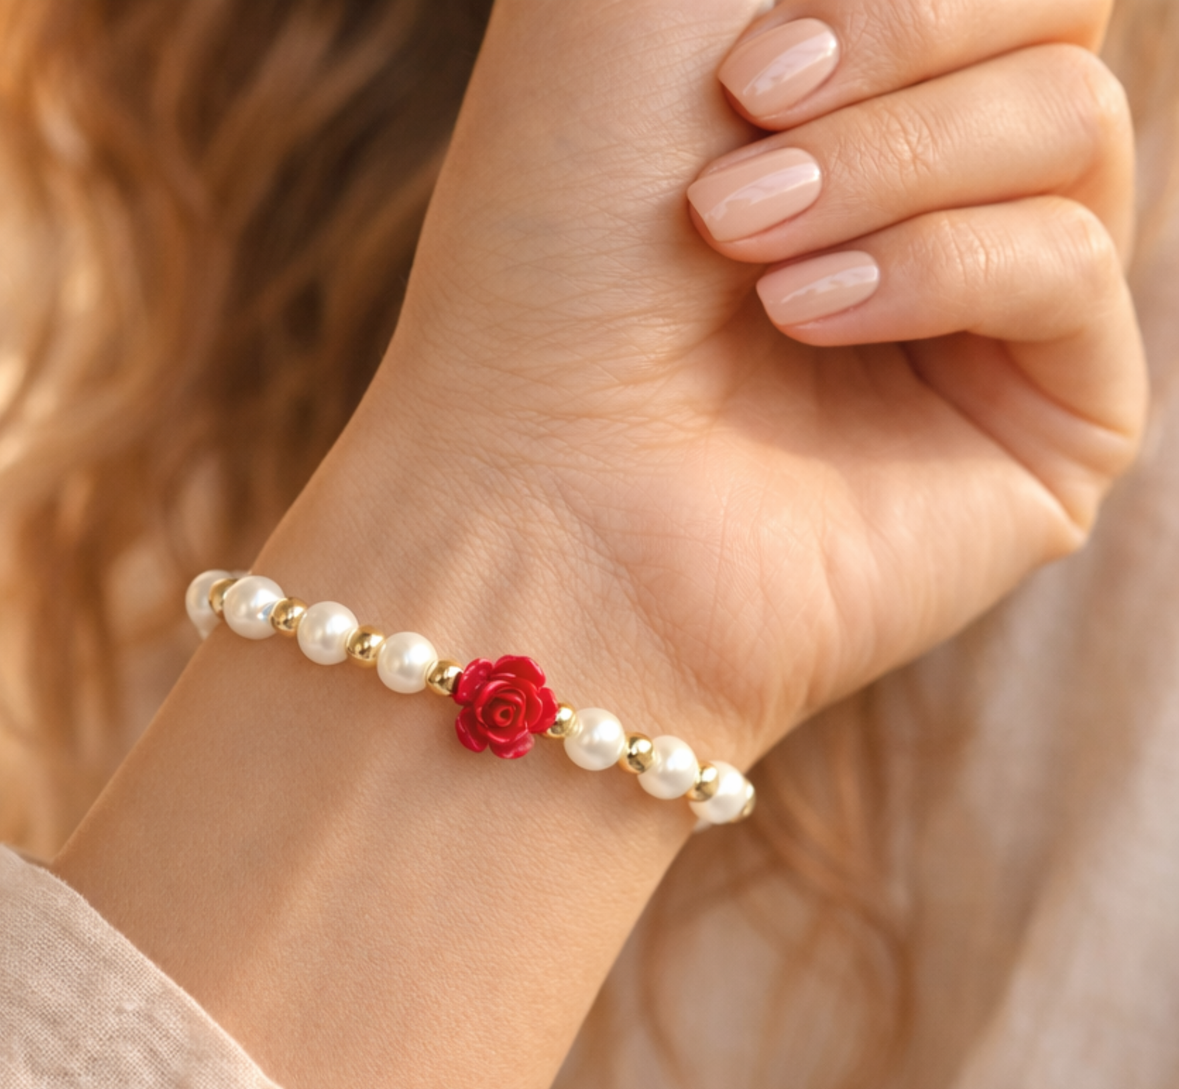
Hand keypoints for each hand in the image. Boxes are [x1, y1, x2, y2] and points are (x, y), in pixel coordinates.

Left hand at [61, 0, 1145, 1088]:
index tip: (728, 51)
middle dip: (888, 57)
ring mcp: (993, 345)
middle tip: (722, 153)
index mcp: (850, 139)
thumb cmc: (531, 286)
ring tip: (741, 241)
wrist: (517, 525)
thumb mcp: (614, 37)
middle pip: (1041, 36)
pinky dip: (952, 254)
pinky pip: (1086, 268)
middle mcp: (931, 236)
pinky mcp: (1045, 442)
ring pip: (1080, 137)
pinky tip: (809, 307)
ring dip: (906, 153)